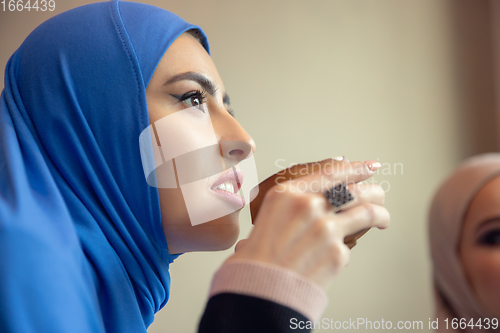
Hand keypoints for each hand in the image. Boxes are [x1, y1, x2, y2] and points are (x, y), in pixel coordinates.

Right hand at [225, 159, 389, 288]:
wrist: (259, 291)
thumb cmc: (257, 256)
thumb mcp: (268, 216)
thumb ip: (293, 201)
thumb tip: (318, 193)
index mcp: (287, 193)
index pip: (331, 172)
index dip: (356, 167)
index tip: (370, 166)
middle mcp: (308, 206)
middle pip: (355, 190)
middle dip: (373, 191)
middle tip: (378, 195)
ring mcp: (326, 229)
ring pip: (368, 212)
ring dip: (380, 214)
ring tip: (382, 219)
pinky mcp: (337, 253)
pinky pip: (350, 247)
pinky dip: (347, 250)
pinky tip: (340, 255)